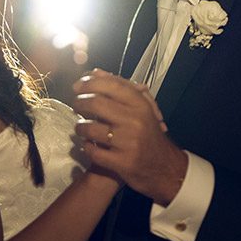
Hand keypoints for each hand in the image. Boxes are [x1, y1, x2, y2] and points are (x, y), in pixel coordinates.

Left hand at [72, 69, 187, 205]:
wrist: (165, 168)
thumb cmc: (148, 134)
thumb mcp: (140, 109)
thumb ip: (119, 89)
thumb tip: (94, 72)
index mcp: (141, 104)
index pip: (110, 85)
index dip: (89, 83)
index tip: (78, 86)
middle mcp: (135, 121)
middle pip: (96, 103)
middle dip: (79, 103)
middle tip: (76, 105)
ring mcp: (128, 142)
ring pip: (90, 129)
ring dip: (80, 127)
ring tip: (81, 128)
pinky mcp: (122, 163)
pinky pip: (93, 151)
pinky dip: (86, 147)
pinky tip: (89, 145)